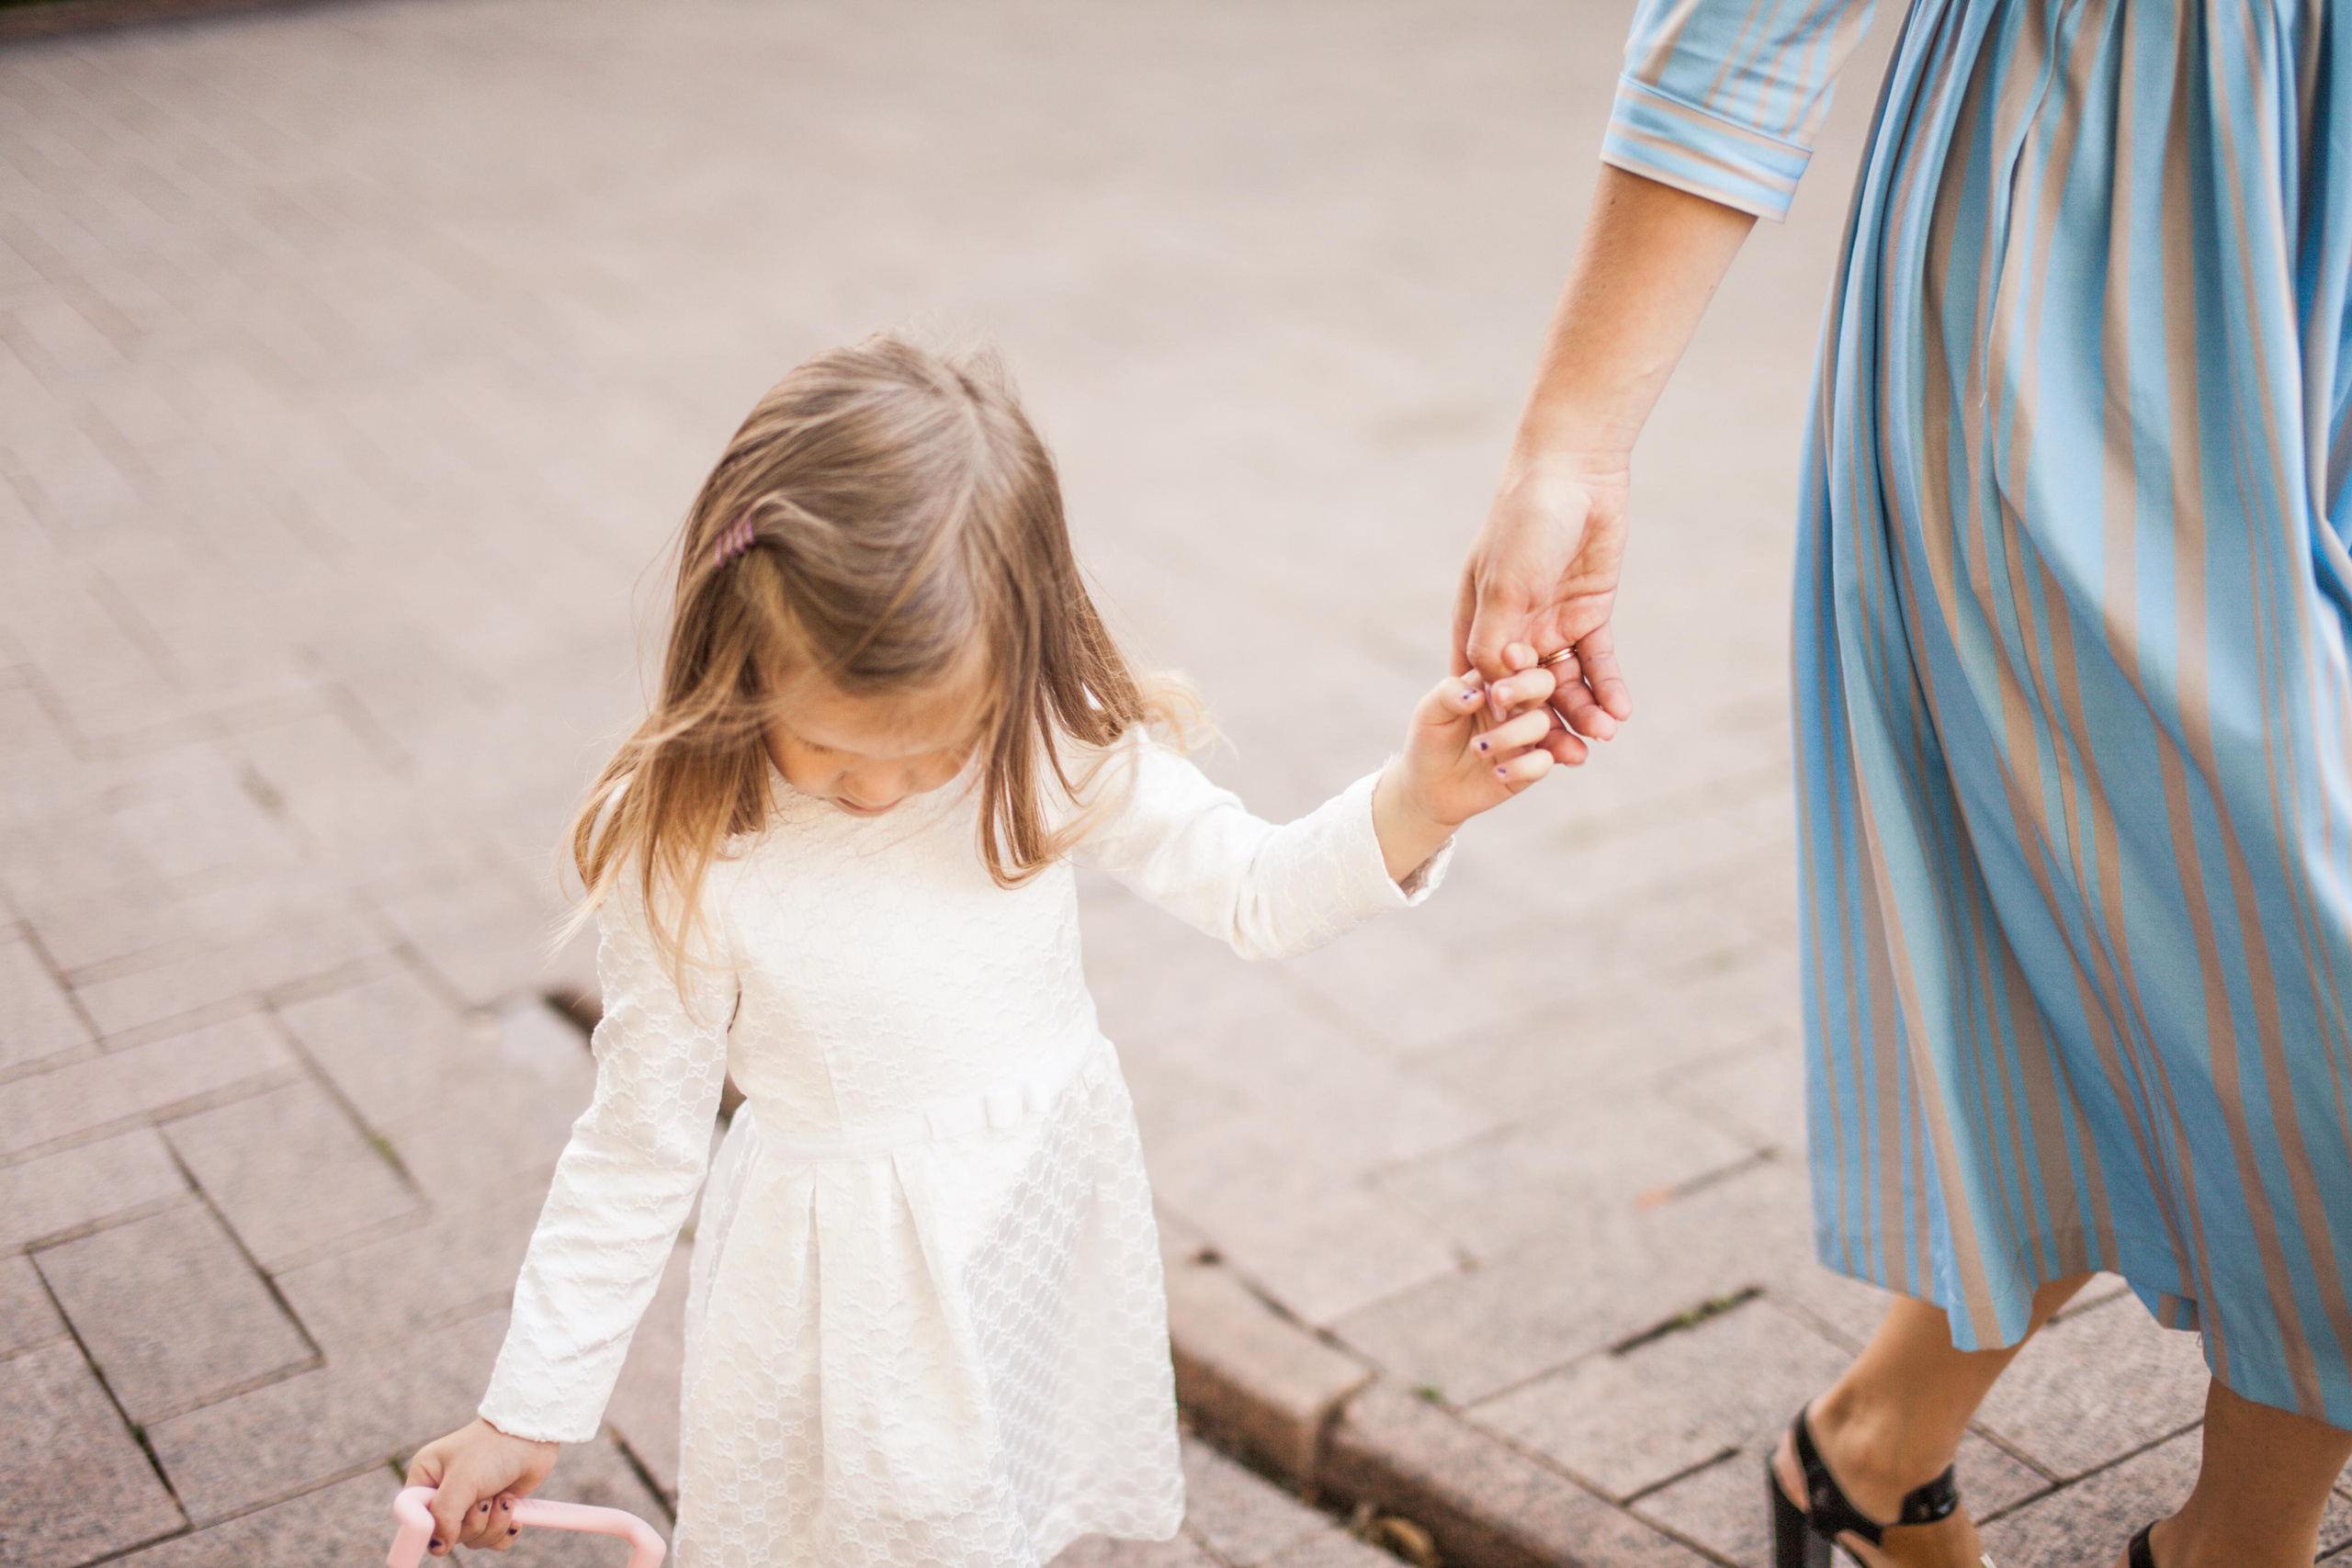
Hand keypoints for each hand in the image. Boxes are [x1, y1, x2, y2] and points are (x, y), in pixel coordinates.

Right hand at [405, 1418, 558, 1555]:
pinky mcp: (493, 1511)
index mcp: (426, 1479)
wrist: (532, 1435)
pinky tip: (513, 1509)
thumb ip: (445, 1514)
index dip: (428, 1531)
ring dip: (493, 1524)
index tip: (445, 1533)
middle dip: (472, 1523)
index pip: (414, 1519)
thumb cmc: (493, 1449)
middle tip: (485, 1499)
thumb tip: (438, 1548)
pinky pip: (492, 1540)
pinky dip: (505, 1529)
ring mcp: (469, 1504)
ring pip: (472, 1540)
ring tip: (504, 1497)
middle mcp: (444, 1493)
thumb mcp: (463, 1479)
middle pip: (446, 1536)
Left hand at [1372, 652, 1560, 881]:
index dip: (1519, 656)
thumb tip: (1478, 694)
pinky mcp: (1528, 769)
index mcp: (1497, 682)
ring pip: (1542, 723)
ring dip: (1511, 734)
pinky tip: (1497, 773)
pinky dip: (1524, 766)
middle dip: (1527, 687)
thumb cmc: (1430, 740)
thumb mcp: (1429, 711)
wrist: (1427, 788)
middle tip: (1500, 699)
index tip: (1508, 659)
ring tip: (1477, 749)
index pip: (1518, 659)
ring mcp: (1525, 737)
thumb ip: (1449, 693)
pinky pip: (1543, 762)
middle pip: (1543, 684)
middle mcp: (1517, 706)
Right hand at [1452, 451, 1631, 762]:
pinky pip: (1598, 663)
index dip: (1497, 719)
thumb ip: (1495, 636)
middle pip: (1527, 694)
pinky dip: (1607, 688)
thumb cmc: (1524, 522)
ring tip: (1602, 736)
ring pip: (1564, 685)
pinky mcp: (1588, 616)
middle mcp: (1513, 633)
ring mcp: (1552, 626)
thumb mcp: (1504, 583)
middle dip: (1546, 728)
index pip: (1483, 686)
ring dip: (1582, 712)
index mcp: (1478, 626)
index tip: (1513, 749)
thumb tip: (1496, 687)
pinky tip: (1620, 711)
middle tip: (1568, 759)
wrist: (1575, 475)